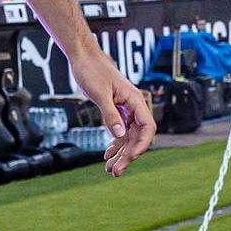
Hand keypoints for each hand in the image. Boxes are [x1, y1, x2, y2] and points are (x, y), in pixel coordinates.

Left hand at [69, 50, 154, 176]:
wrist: (83, 58)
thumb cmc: (92, 70)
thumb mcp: (99, 94)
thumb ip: (110, 114)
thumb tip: (120, 135)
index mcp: (135, 99)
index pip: (147, 127)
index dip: (142, 144)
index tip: (130, 158)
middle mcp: (133, 106)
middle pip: (137, 136)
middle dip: (128, 155)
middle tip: (115, 172)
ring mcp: (125, 110)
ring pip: (128, 137)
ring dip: (121, 154)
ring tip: (110, 169)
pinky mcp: (116, 111)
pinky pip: (120, 132)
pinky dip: (116, 145)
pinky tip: (108, 155)